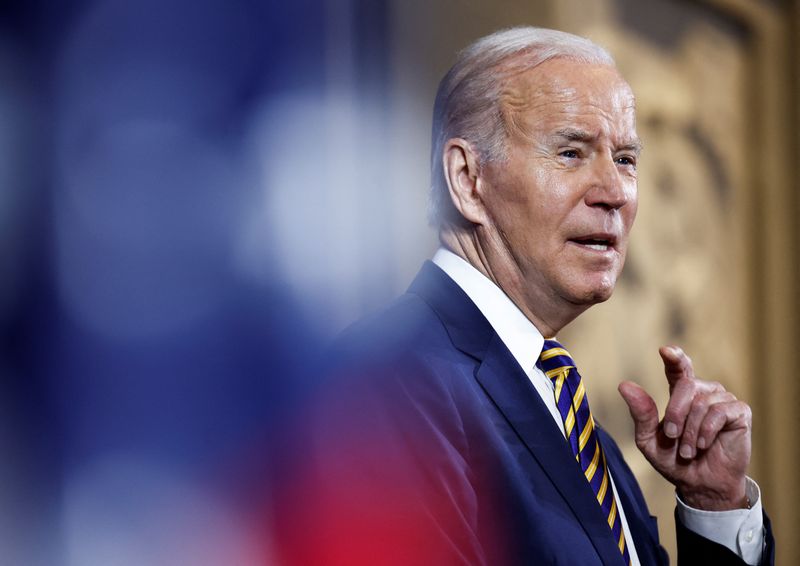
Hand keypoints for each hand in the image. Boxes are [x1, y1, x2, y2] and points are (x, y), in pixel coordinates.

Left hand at [618, 346, 750, 510]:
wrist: (699, 484)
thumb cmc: (673, 459)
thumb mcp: (649, 439)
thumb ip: (640, 412)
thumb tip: (624, 385)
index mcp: (681, 393)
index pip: (678, 368)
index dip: (674, 357)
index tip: (665, 351)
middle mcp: (703, 391)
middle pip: (686, 385)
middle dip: (675, 413)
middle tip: (672, 437)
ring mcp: (723, 400)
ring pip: (702, 403)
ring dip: (691, 431)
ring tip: (689, 450)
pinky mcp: (740, 412)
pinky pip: (720, 412)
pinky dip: (707, 431)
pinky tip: (704, 445)